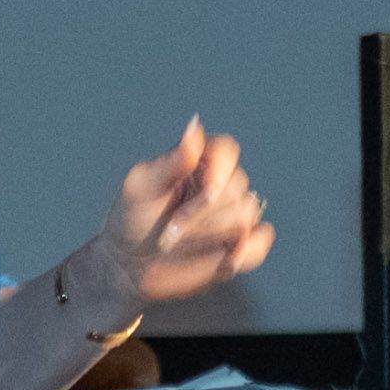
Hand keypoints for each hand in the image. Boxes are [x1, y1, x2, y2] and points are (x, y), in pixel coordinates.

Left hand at [93, 121, 273, 311]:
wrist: (129, 265)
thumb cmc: (132, 219)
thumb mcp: (143, 187)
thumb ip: (172, 161)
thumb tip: (195, 125)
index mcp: (198, 162)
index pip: (227, 150)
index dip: (220, 170)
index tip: (204, 191)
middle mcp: (220, 184)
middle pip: (237, 187)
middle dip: (201, 213)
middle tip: (171, 228)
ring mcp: (233, 215)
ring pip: (246, 215)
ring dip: (212, 234)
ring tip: (182, 243)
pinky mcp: (241, 245)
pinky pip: (259, 242)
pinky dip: (245, 252)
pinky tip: (223, 259)